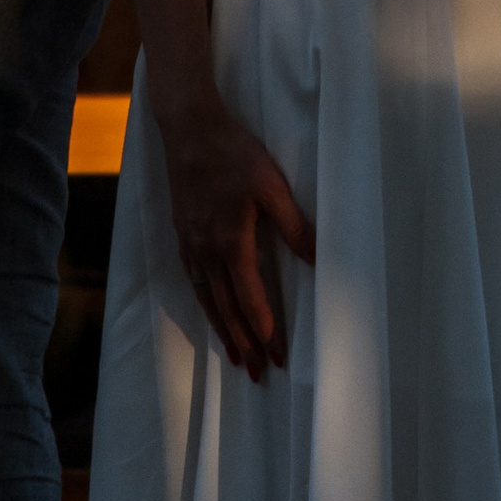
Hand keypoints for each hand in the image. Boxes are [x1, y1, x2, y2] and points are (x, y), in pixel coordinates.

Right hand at [154, 93, 315, 379]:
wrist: (188, 127)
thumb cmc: (234, 152)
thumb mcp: (270, 184)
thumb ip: (294, 225)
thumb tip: (318, 261)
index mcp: (231, 242)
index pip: (250, 299)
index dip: (265, 330)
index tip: (278, 357)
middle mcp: (207, 251)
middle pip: (227, 309)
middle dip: (245, 343)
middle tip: (259, 374)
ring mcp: (190, 244)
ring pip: (207, 300)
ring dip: (223, 331)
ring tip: (236, 358)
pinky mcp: (181, 233)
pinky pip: (194, 282)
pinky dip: (205, 305)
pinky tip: (211, 310)